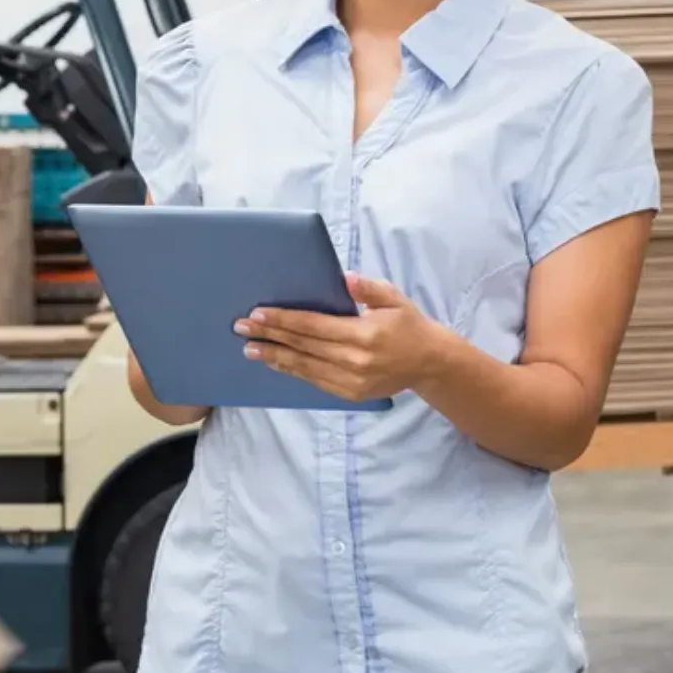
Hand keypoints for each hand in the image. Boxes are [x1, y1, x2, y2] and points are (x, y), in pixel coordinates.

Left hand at [234, 273, 450, 403]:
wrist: (429, 363)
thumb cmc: (409, 324)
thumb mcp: (393, 299)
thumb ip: (367, 288)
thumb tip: (343, 278)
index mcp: (364, 335)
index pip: (314, 326)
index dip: (284, 320)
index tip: (258, 313)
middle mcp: (355, 361)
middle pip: (303, 346)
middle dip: (270, 336)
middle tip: (242, 328)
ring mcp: (351, 381)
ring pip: (305, 367)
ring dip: (275, 357)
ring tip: (250, 350)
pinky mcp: (351, 394)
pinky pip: (315, 381)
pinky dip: (293, 371)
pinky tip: (277, 362)